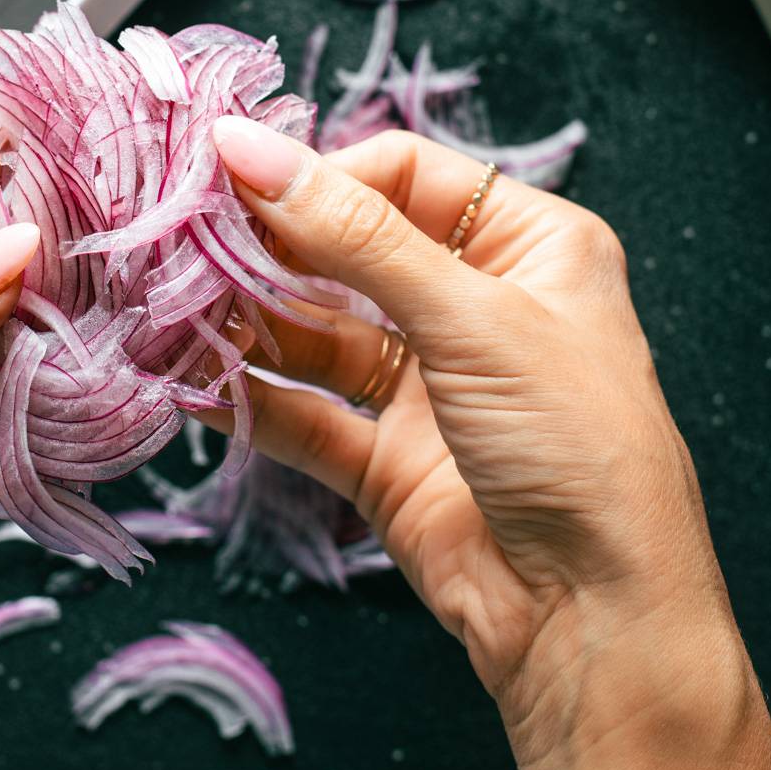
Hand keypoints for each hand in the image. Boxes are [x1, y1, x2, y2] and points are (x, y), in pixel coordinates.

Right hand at [209, 117, 770, 769]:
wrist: (595, 619)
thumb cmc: (579, 449)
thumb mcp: (472, 319)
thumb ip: (354, 236)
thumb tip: (252, 150)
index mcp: (530, 248)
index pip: (404, 177)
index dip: (320, 175)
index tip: (232, 177)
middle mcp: (476, 309)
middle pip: (349, 253)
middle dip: (269, 247)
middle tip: (187, 238)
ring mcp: (428, 387)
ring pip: (317, 335)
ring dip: (246, 322)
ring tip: (175, 309)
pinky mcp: (388, 460)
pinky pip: (304, 415)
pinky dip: (251, 399)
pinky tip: (195, 384)